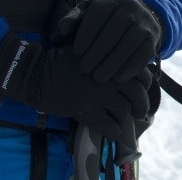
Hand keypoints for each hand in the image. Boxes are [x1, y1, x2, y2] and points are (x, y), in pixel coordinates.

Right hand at [0, 34, 149, 142]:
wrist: (36, 73)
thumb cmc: (61, 59)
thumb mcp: (89, 49)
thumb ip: (108, 57)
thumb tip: (124, 67)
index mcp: (111, 60)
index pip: (141, 73)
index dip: (145, 84)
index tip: (143, 90)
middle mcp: (109, 77)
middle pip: (139, 94)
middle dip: (142, 105)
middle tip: (141, 112)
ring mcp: (98, 95)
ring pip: (125, 110)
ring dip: (128, 119)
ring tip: (127, 123)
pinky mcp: (86, 111)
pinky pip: (108, 126)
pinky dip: (114, 131)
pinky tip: (114, 132)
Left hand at [67, 0, 162, 83]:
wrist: (138, 16)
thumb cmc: (104, 18)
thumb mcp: (88, 13)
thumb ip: (73, 20)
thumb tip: (61, 31)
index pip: (97, 16)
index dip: (85, 36)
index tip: (76, 54)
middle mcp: (130, 5)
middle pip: (113, 31)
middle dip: (97, 53)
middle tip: (85, 70)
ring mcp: (144, 21)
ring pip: (128, 43)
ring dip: (112, 63)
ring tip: (98, 78)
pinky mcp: (153, 36)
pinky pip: (144, 53)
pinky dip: (131, 67)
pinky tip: (118, 78)